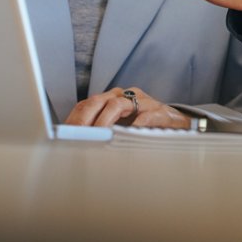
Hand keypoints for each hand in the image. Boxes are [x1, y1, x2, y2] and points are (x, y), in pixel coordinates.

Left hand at [64, 86, 191, 128]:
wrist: (177, 123)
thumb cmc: (144, 126)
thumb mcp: (120, 126)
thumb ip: (101, 131)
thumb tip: (75, 146)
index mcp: (112, 99)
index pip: (87, 104)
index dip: (74, 119)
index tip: (64, 136)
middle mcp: (125, 96)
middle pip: (97, 101)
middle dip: (84, 120)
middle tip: (76, 138)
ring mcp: (142, 101)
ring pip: (117, 105)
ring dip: (104, 122)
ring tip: (97, 138)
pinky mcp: (159, 111)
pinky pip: (144, 116)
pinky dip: (133, 126)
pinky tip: (126, 137)